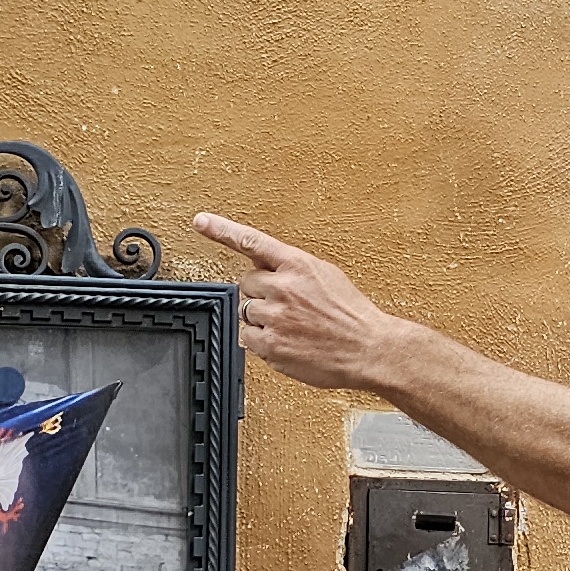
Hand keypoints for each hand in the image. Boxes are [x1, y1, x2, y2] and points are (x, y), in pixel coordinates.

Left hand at [192, 213, 410, 391]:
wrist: (368, 348)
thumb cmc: (351, 315)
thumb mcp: (326, 276)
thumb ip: (293, 268)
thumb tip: (267, 266)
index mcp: (298, 265)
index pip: (251, 242)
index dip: (222, 230)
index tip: (201, 222)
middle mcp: (283, 288)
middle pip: (246, 283)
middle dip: (261, 293)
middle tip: (287, 306)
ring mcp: (275, 317)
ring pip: (246, 311)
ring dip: (262, 318)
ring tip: (291, 325)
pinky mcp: (270, 345)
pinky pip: (248, 338)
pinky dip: (261, 341)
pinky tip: (286, 341)